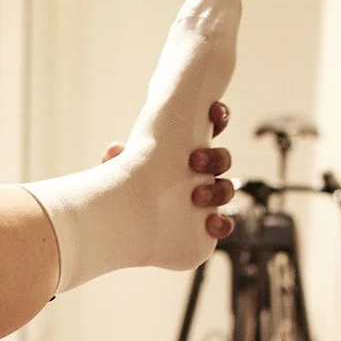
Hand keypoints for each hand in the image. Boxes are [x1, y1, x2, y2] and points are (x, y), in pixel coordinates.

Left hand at [107, 100, 237, 239]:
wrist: (119, 229)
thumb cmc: (124, 189)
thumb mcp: (120, 172)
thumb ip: (118, 161)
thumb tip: (115, 149)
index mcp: (185, 151)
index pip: (211, 127)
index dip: (219, 117)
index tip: (212, 111)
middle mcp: (200, 173)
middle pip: (222, 159)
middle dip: (214, 157)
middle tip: (194, 160)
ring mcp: (205, 198)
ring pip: (225, 189)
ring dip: (218, 189)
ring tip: (197, 196)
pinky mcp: (203, 224)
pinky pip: (223, 224)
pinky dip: (223, 224)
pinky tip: (212, 223)